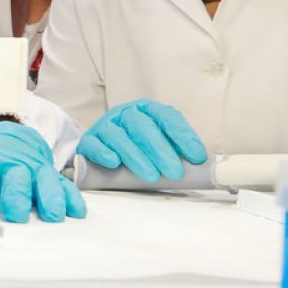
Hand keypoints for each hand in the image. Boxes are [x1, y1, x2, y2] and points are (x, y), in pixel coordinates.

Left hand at [0, 121, 86, 222]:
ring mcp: (37, 170)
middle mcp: (17, 165)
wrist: (14, 139)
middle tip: (17, 215)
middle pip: (18, 177)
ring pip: (45, 181)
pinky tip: (76, 211)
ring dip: (50, 198)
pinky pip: (65, 186)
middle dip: (18, 195)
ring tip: (53, 216)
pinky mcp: (54, 177)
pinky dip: (72, 198)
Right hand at [77, 99, 207, 182]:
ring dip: (136, 156)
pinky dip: (104, 152)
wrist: (101, 152)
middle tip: (174, 172)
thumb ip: (176, 151)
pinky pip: (93, 144)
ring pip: (118, 135)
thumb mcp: (159, 145)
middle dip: (160, 150)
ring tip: (151, 176)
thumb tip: (200, 164)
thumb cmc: (137, 150)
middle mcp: (125, 114)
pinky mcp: (88, 142)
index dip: (182, 135)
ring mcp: (104, 126)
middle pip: (141, 125)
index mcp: (146, 111)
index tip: (196, 157)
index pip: (166, 117)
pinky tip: (115, 163)